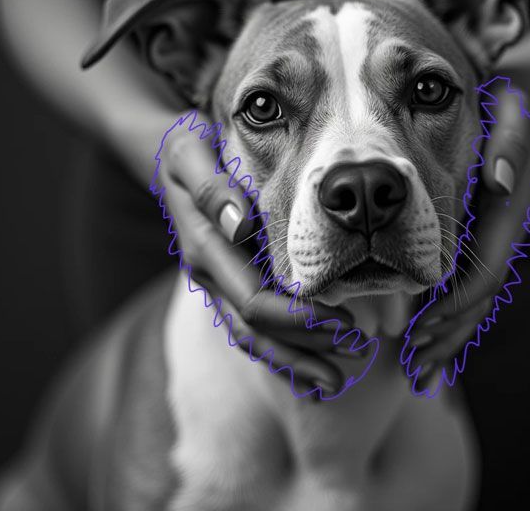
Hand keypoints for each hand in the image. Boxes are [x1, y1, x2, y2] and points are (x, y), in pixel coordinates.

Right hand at [153, 111, 367, 394]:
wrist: (172, 158)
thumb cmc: (188, 149)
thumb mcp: (189, 151)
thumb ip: (210, 186)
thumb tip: (239, 225)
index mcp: (204, 247)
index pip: (253, 298)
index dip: (299, 317)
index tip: (344, 322)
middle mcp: (209, 275)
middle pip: (257, 328)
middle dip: (306, 345)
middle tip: (356, 350)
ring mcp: (217, 285)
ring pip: (252, 338)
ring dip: (296, 359)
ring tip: (338, 379)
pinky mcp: (227, 285)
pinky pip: (251, 329)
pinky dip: (282, 352)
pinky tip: (312, 369)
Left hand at [403, 83, 529, 393]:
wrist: (513, 109)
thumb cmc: (504, 111)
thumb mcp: (513, 114)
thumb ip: (512, 143)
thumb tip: (502, 181)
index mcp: (511, 212)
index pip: (486, 270)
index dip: (455, 302)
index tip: (420, 326)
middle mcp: (507, 234)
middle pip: (480, 299)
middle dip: (447, 334)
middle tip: (413, 364)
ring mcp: (498, 242)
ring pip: (476, 302)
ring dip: (448, 339)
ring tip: (418, 370)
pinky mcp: (484, 244)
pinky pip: (469, 290)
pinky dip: (449, 322)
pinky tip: (427, 346)